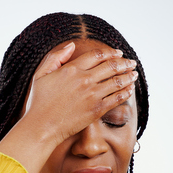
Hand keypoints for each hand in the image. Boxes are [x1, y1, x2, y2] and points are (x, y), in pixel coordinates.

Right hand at [21, 42, 137, 146]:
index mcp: (71, 69)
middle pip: (111, 66)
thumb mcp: (40, 74)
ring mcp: (92, 95)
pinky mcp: (96, 110)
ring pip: (117, 81)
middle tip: (132, 63)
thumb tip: (71, 45)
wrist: (42, 127)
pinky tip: (130, 90)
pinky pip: (116, 98)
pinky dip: (126, 92)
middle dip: (124, 63)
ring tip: (134, 74)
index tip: (118, 53)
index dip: (110, 53)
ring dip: (128, 76)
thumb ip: (55, 57)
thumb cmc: (38, 102)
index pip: (97, 55)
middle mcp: (84, 80)